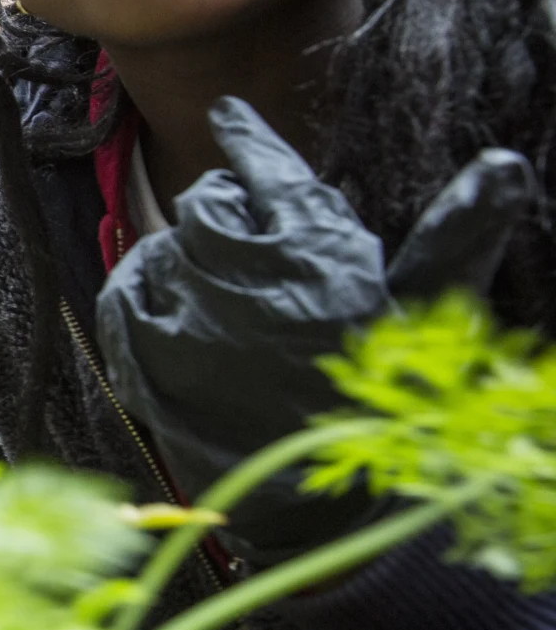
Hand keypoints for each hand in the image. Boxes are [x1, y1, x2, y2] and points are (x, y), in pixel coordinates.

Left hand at [96, 96, 533, 566]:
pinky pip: (126, 285)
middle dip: (228, 213)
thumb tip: (503, 163)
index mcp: (318, 257)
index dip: (250, 139)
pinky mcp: (139, 347)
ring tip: (229, 301)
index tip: (231, 116)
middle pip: (208, 201)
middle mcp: (243, 274)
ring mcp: (183, 311)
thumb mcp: (422, 316)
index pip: (268, 169)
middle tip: (251, 246)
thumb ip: (456, 231)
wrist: (316, 513)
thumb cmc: (384, 403)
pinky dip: (148, 292)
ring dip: (191, 259)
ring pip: (166, 242)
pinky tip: (185, 318)